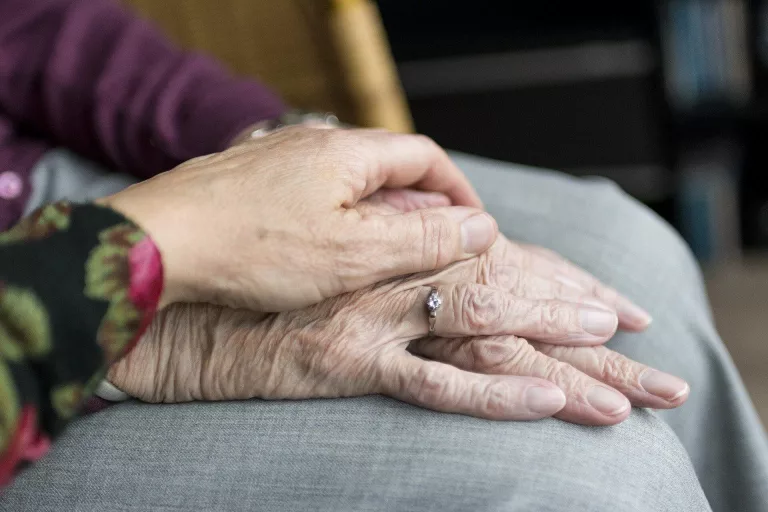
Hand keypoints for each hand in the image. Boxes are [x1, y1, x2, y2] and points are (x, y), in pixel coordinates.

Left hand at [99, 126, 490, 310]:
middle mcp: (313, 143)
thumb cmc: (251, 249)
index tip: (473, 226)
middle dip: (420, 205)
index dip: (457, 191)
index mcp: (347, 152)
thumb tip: (480, 227)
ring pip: (347, 181)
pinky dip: (335, 217)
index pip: (425, 157)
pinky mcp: (248, 180)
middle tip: (432, 248)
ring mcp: (277, 158)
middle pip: (388, 166)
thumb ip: (421, 238)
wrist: (155, 245)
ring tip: (383, 255)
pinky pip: (309, 192)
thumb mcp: (353, 253)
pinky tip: (323, 250)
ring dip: (377, 213)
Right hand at [108, 202, 681, 425]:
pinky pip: (435, 380)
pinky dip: (494, 391)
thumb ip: (393, 256)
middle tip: (646, 343)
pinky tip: (547, 400)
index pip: (502, 262)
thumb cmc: (268, 278)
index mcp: (401, 247)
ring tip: (623, 384)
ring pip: (488, 328)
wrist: (195, 303)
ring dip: (559, 352)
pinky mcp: (351, 359)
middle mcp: (398, 272)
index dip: (562, 281)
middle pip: (511, 293)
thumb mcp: (339, 261)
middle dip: (582, 318)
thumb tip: (445, 253)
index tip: (617, 304)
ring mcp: (379, 316)